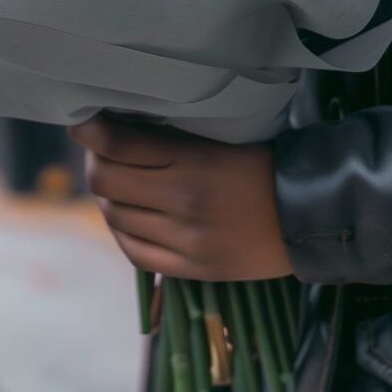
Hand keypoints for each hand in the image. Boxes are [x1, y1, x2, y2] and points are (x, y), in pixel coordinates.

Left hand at [69, 115, 292, 280]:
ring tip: (116, 182)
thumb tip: (119, 125)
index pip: (120, 144)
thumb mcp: (221, 138)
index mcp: (194, 160)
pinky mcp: (191, 268)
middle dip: (94, 161)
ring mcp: (185, 240)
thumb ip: (173, 135)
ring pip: (116, 216)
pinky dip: (121, 230)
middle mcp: (183, 200)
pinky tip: (126, 216)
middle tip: (99, 151)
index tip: (82, 122)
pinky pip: (134, 251)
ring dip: (107, 196)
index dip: (91, 131)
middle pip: (106, 181)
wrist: (309, 215)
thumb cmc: (264, 163)